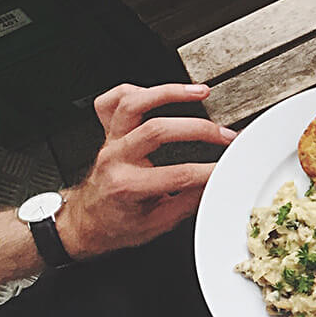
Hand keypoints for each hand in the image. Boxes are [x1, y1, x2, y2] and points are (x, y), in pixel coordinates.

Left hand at [56, 83, 234, 258]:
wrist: (87, 222)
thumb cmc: (117, 225)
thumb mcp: (158, 223)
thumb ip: (189, 201)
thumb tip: (214, 184)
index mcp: (128, 186)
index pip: (178, 173)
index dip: (208, 170)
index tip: (228, 167)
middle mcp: (116, 158)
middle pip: (157, 130)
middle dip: (198, 129)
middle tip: (224, 135)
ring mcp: (111, 141)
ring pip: (134, 104)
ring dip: (169, 93)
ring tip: (199, 93)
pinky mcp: (109, 132)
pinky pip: (113, 100)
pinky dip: (135, 91)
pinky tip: (158, 94)